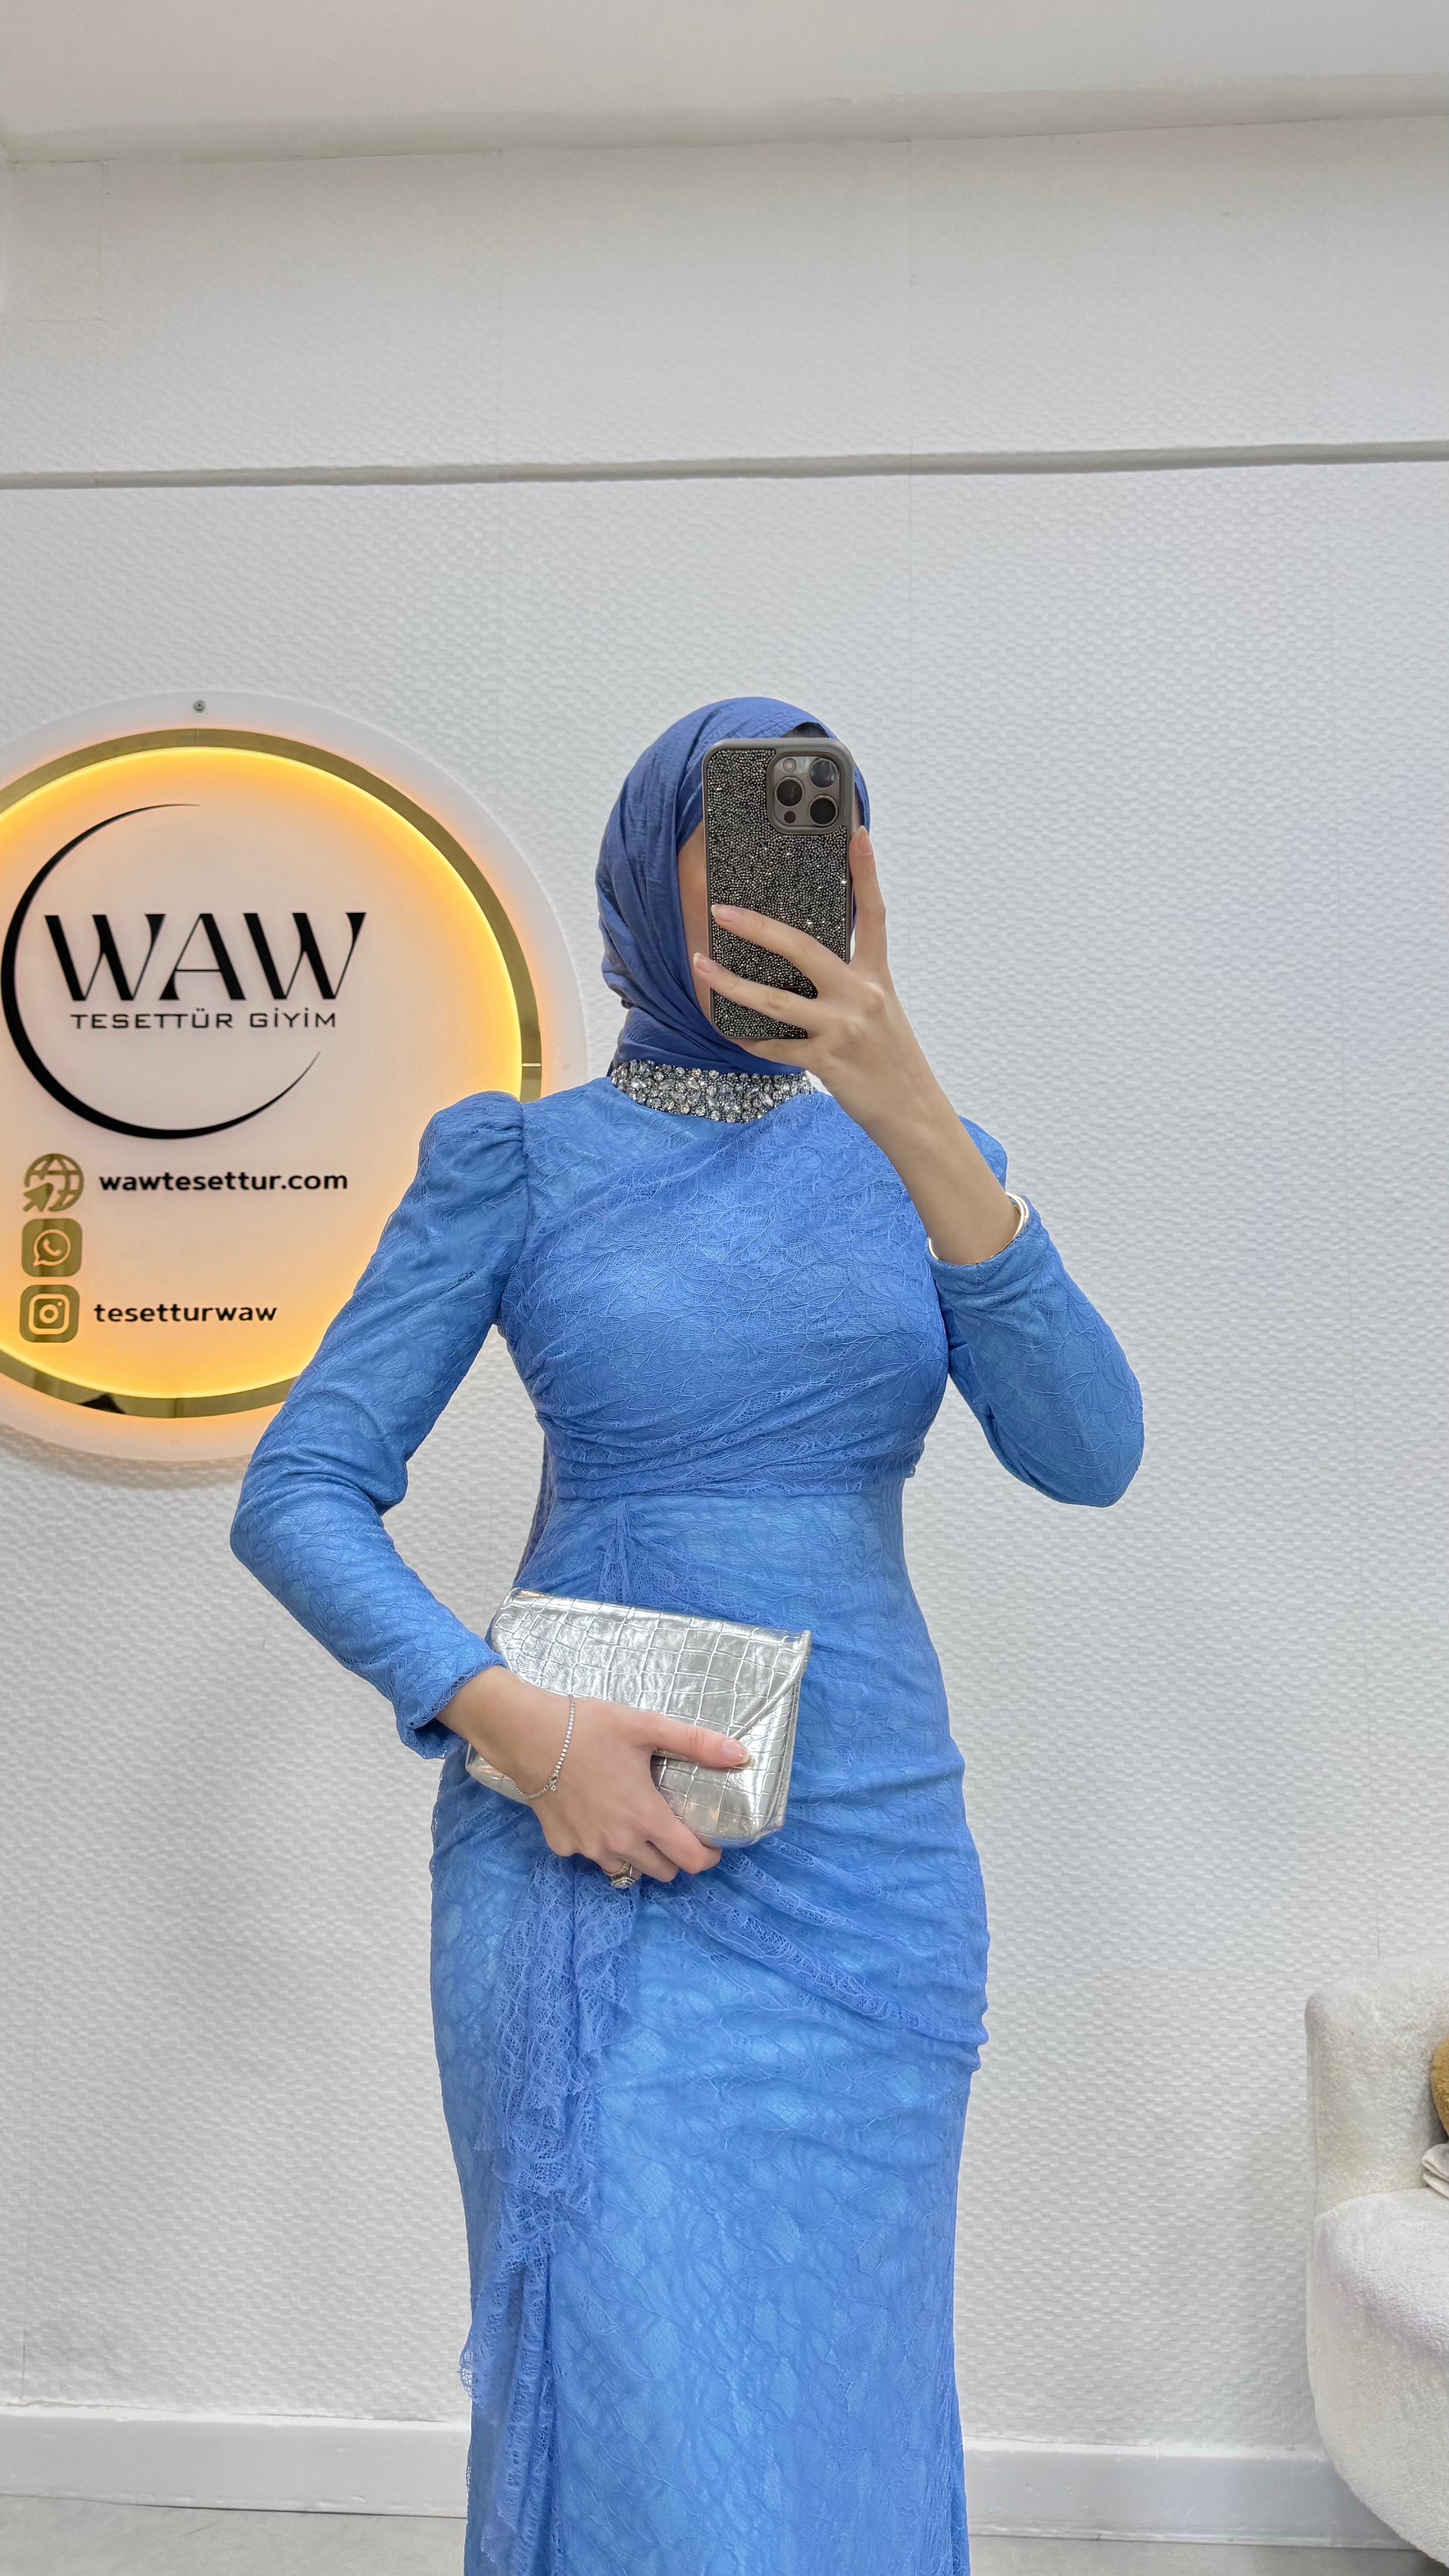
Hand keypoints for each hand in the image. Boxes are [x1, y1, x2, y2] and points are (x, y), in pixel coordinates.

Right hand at [439, 1664, 747, 1881]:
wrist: (530, 1735)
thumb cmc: (591, 1728)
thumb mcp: (648, 1727)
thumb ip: (696, 1744)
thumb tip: (742, 1755)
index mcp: (646, 1818)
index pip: (690, 1861)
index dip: (708, 1857)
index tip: (710, 1845)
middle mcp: (619, 1843)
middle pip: (662, 1872)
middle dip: (674, 1858)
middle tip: (672, 1830)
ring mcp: (587, 1848)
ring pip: (626, 1870)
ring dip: (638, 1856)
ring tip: (636, 1826)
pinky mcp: (561, 1845)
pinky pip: (590, 1856)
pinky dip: (599, 1845)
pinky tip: (596, 1817)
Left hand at [693, 827, 1018, 1265]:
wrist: (914, 1115)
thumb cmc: (892, 1062)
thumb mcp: (882, 1013)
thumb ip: (850, 984)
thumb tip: (803, 962)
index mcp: (877, 978)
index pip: (873, 915)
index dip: (865, 872)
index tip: (856, 832)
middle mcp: (861, 997)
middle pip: (803, 948)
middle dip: (758, 926)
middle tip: (722, 909)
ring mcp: (843, 1029)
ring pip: (774, 1000)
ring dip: (730, 984)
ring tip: (700, 965)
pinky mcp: (826, 1062)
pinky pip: (774, 1045)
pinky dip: (747, 1037)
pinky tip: (726, 1027)